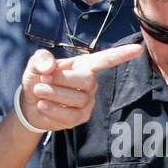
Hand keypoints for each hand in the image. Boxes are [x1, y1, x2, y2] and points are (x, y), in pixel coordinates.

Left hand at [17, 43, 141, 131]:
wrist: (29, 104)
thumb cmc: (38, 79)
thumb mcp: (35, 64)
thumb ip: (41, 59)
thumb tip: (50, 67)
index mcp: (84, 66)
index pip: (106, 60)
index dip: (122, 54)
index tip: (138, 49)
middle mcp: (90, 84)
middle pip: (86, 80)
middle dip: (61, 79)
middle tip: (41, 79)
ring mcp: (87, 102)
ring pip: (77, 99)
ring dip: (53, 94)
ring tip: (39, 90)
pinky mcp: (80, 118)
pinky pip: (71, 115)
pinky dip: (53, 109)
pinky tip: (42, 105)